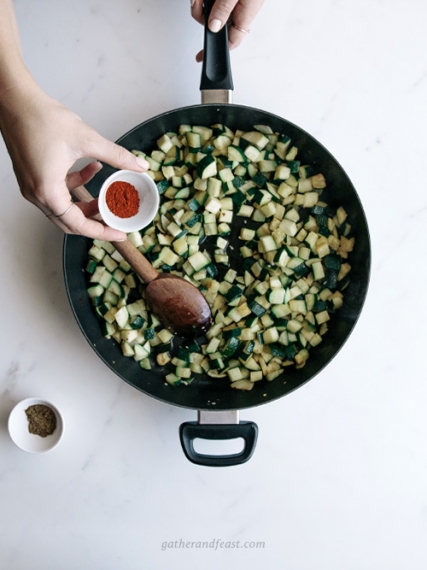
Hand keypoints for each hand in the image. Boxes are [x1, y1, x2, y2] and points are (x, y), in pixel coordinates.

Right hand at [0, 82, 148, 240]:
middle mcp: (36, 193)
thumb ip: (116, 156)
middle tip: (115, 219)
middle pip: (69, 221)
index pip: (78, 225)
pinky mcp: (33, 176)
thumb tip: (140, 166)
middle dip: (95, 221)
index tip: (118, 233)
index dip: (101, 232)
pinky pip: (57, 191)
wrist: (14, 100)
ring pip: (64, 207)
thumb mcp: (87, 139)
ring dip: (86, 202)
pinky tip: (93, 168)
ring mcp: (32, 186)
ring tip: (108, 194)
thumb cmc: (41, 118)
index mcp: (47, 191)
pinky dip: (76, 184)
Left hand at [191, 0, 264, 61]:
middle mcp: (240, 7)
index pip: (231, 41)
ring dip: (201, 2)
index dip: (216, 50)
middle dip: (201, 14)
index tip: (201, 57)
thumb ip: (224, 9)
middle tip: (197, 3)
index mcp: (246, 13)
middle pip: (215, 22)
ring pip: (211, 8)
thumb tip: (213, 27)